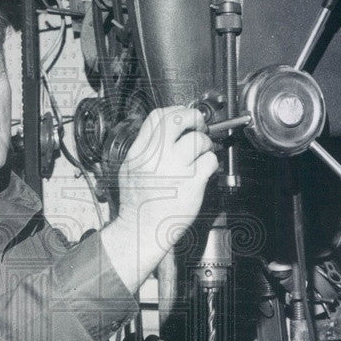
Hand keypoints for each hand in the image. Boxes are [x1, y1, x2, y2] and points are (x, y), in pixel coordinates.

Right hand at [100, 107, 217, 290]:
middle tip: (199, 125)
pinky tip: (204, 171)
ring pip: (198, 139)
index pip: (157, 117)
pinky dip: (211, 163)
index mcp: (139, 153)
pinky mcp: (192, 183)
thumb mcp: (129, 169)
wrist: (142, 230)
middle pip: (178, 120)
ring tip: (201, 154)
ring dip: (205, 143)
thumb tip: (165, 129)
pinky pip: (210, 161)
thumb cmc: (137, 204)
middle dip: (194, 117)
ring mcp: (175, 170)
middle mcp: (156, 158)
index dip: (174, 111)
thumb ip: (144, 148)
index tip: (182, 115)